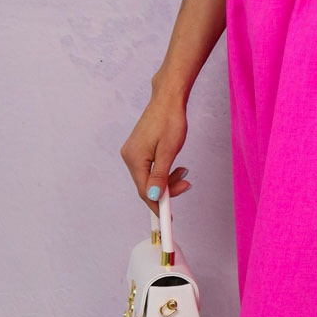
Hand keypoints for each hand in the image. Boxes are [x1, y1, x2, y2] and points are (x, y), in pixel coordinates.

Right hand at [120, 89, 192, 216]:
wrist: (168, 98)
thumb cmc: (170, 120)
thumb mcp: (168, 150)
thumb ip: (160, 175)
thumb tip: (153, 197)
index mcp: (134, 158)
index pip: (145, 191)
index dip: (158, 206)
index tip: (168, 218)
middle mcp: (129, 156)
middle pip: (146, 186)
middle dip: (166, 190)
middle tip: (187, 185)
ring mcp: (133, 152)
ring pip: (149, 178)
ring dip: (167, 180)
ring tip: (184, 172)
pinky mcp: (139, 149)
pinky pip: (149, 168)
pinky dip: (163, 172)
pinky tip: (175, 166)